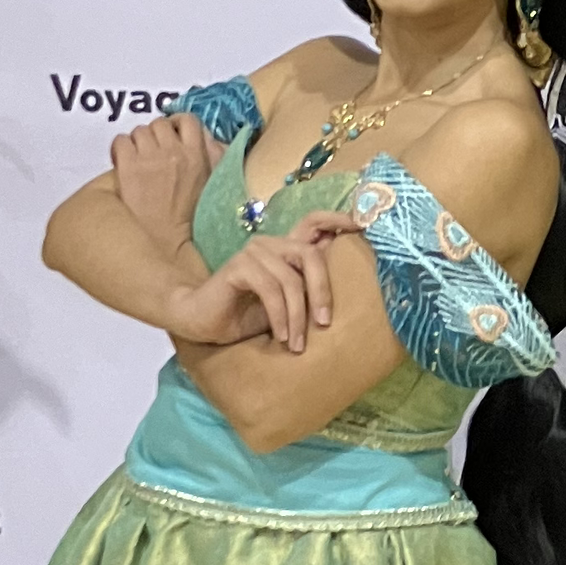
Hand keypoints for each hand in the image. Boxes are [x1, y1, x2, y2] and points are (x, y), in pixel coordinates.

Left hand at [111, 111, 217, 249]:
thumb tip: (207, 138)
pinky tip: (125, 164)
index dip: (177, 125)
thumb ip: (213, 156)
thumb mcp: (212, 183)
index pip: (188, 120)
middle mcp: (173, 151)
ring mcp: (149, 157)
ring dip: (138, 143)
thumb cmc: (190, 217)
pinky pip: (120, 141)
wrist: (166, 241)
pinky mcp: (127, 165)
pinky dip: (121, 149)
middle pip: (160, 124)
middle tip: (153, 152)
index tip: (172, 135)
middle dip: (156, 135)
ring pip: (139, 131)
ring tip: (139, 161)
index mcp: (197, 155)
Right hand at [171, 229, 342, 353]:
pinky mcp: (237, 267)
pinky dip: (279, 317)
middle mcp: (271, 245)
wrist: (202, 323)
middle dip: (323, 290)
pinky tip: (281, 338)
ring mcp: (253, 253)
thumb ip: (309, 293)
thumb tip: (354, 296)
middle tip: (324, 324)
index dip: (338, 220)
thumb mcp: (287, 306)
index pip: (314, 222)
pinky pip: (270, 289)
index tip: (363, 226)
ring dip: (297, 316)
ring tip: (298, 344)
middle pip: (310, 255)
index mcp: (285, 250)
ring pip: (291, 279)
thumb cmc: (246, 316)